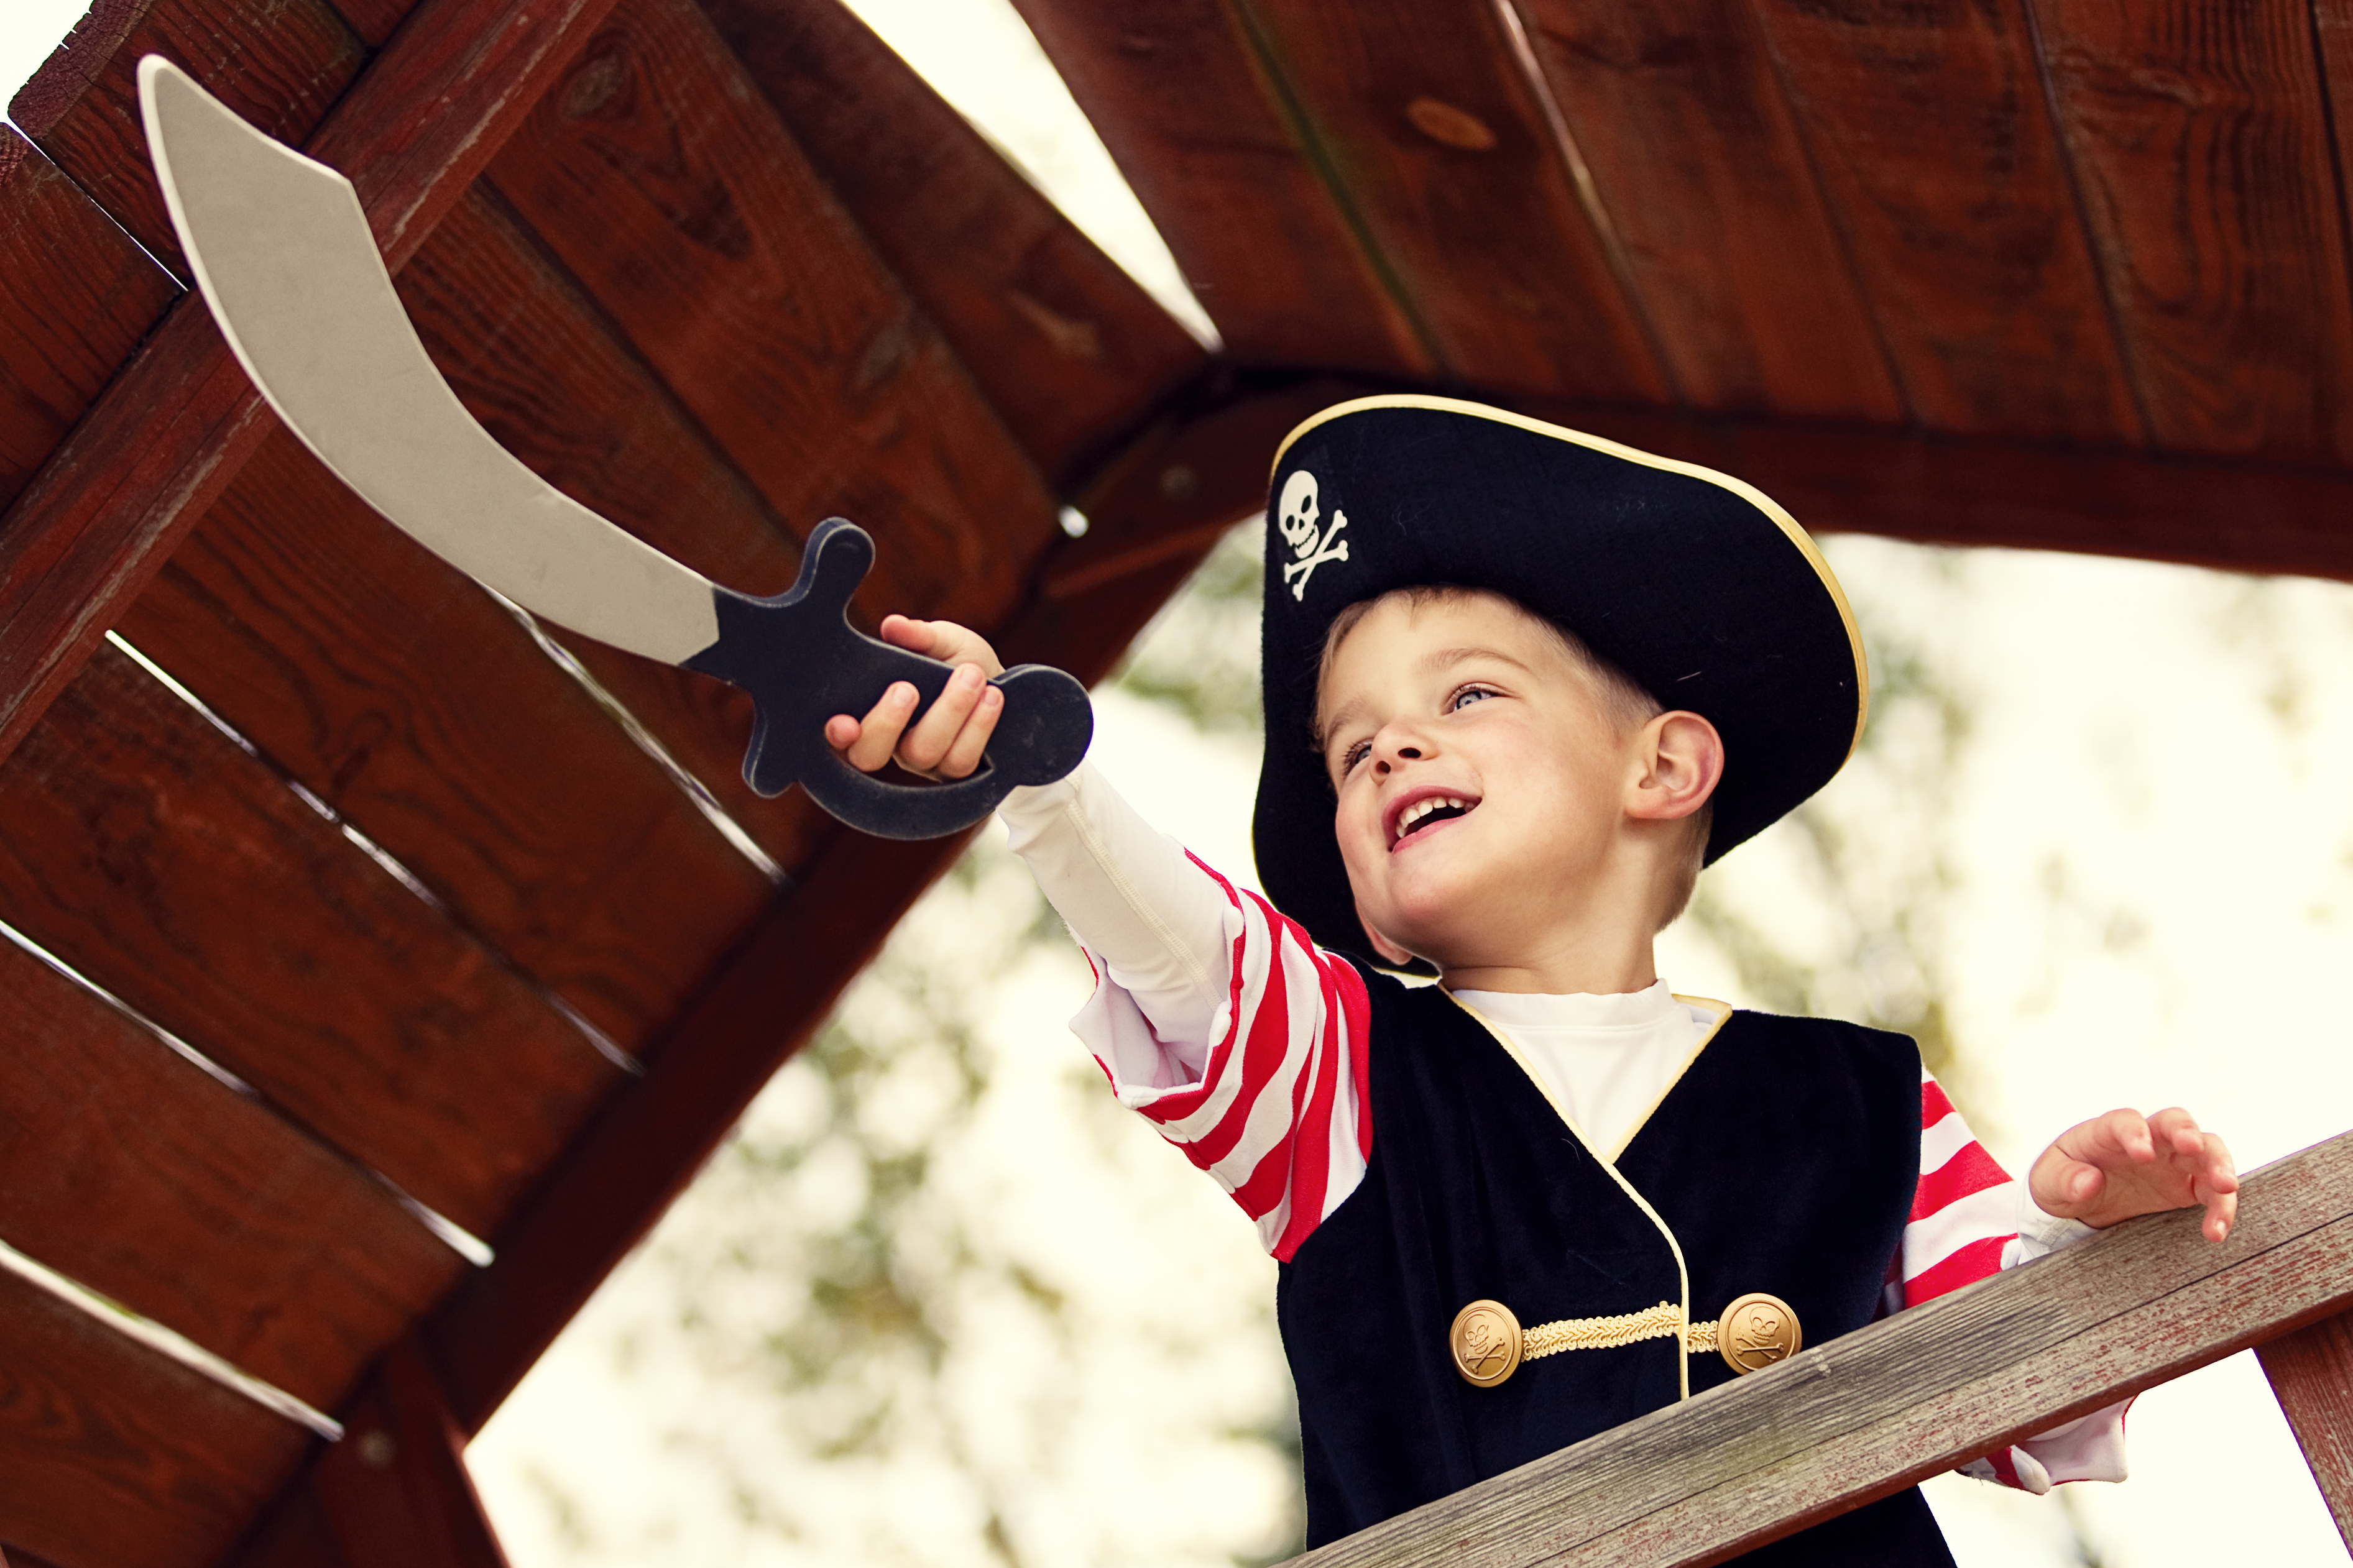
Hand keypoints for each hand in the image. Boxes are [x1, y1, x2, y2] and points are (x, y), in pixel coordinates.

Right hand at [824, 615, 1006, 779]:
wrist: (1002, 687)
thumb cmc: (957, 663)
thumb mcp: (940, 641)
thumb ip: (917, 635)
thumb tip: (893, 625)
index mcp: (870, 713)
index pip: (839, 734)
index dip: (835, 735)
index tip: (844, 723)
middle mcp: (891, 745)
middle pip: (869, 755)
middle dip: (886, 722)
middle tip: (908, 688)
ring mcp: (924, 763)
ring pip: (922, 752)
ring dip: (948, 711)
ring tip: (972, 674)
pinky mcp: (957, 772)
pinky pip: (961, 759)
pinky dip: (978, 725)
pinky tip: (991, 696)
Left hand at [2029, 1107, 2237, 1242]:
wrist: (2080, 1198)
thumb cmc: (2063, 1179)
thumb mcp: (2048, 1182)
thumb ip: (2064, 1180)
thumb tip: (2088, 1182)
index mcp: (2108, 1131)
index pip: (2125, 1121)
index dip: (2134, 1132)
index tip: (2142, 1153)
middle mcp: (2148, 1138)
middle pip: (2176, 1122)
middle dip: (2187, 1131)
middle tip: (2192, 1147)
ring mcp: (2172, 1160)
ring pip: (2207, 1149)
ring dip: (2219, 1163)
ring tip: (2225, 1186)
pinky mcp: (2189, 1187)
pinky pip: (2214, 1191)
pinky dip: (2221, 1207)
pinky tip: (2215, 1231)